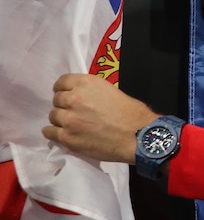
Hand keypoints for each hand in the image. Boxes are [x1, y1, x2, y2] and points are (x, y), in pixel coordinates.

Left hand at [42, 74, 156, 164]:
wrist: (137, 135)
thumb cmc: (131, 113)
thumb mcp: (112, 91)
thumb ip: (92, 92)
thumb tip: (82, 97)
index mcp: (86, 84)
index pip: (62, 82)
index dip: (64, 89)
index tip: (67, 94)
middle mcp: (74, 98)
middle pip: (57, 99)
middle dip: (64, 105)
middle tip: (74, 112)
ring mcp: (69, 119)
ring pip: (53, 116)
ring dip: (60, 119)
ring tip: (71, 124)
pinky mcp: (67, 137)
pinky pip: (49, 133)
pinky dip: (54, 133)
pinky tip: (62, 133)